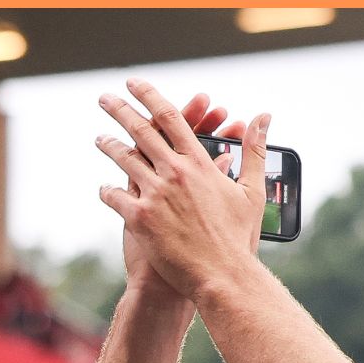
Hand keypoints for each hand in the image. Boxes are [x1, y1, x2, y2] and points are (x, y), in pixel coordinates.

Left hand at [98, 79, 268, 303]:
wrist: (223, 277)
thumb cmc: (239, 238)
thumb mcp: (252, 190)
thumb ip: (254, 150)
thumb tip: (263, 117)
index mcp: (199, 163)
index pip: (170, 118)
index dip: (150, 96)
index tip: (134, 85)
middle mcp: (174, 173)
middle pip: (140, 130)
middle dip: (120, 110)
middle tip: (105, 100)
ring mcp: (155, 195)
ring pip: (123, 160)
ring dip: (109, 146)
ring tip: (100, 140)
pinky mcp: (140, 219)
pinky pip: (115, 197)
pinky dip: (108, 191)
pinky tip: (104, 189)